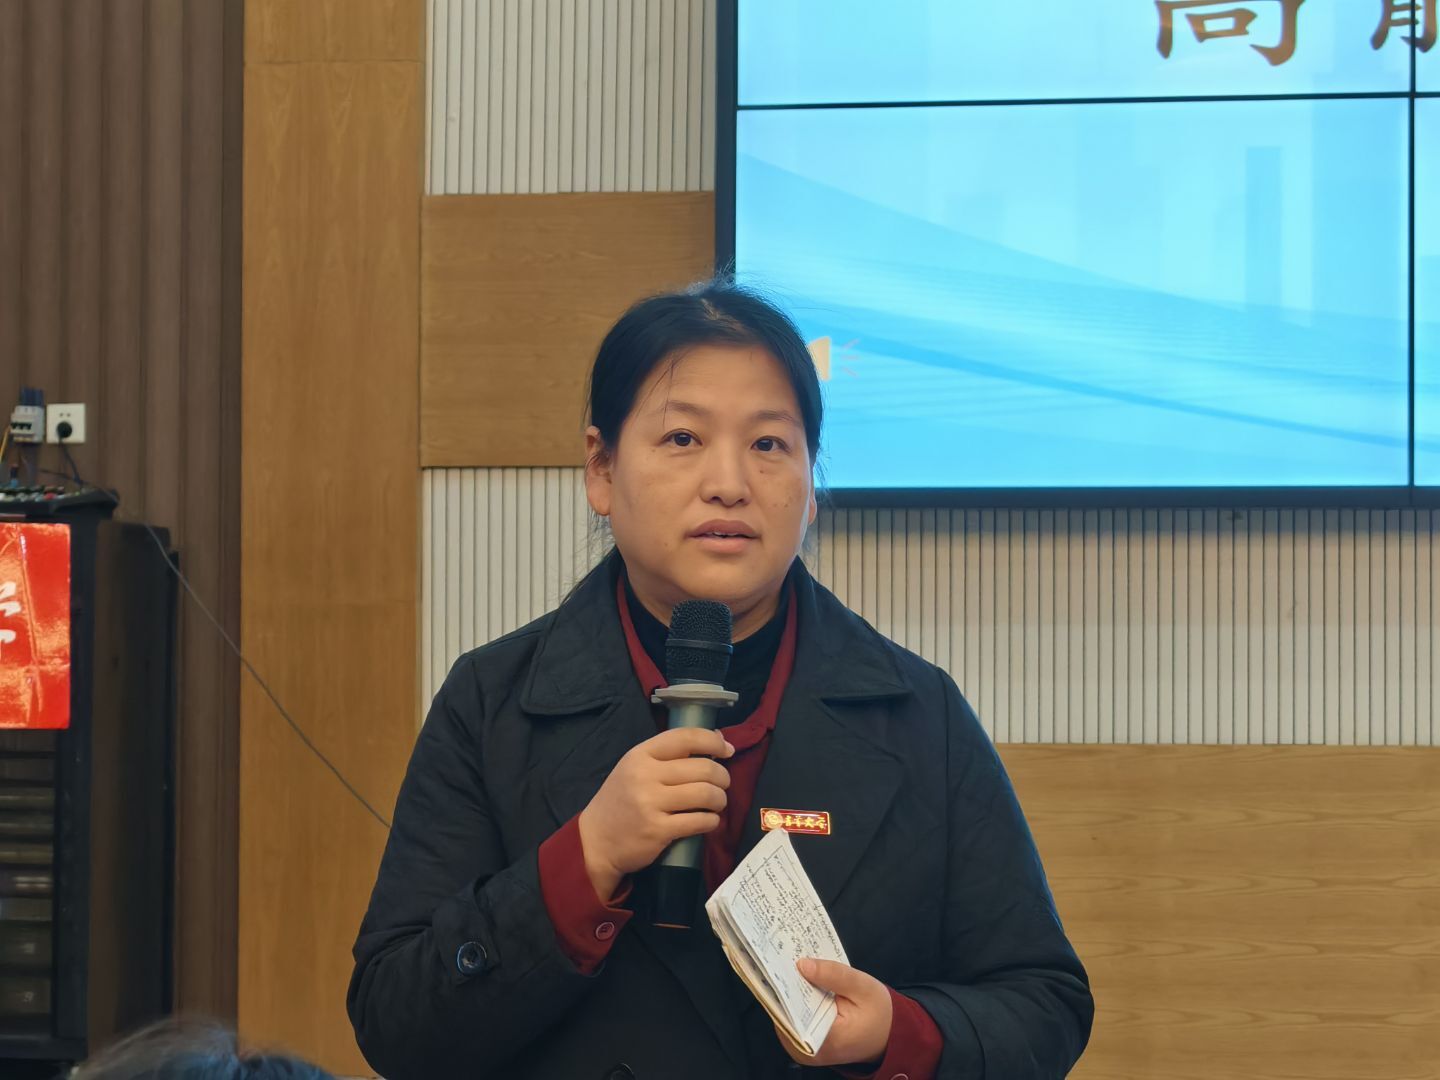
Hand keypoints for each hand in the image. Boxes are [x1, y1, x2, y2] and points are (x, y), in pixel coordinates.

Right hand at [577, 727, 733, 899]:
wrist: (595, 841)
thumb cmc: (621, 801)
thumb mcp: (636, 768)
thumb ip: (670, 754)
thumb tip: (717, 738)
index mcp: (640, 755)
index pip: (686, 737)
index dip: (713, 741)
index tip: (727, 750)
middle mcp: (645, 775)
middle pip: (703, 768)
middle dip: (722, 777)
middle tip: (723, 784)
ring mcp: (650, 804)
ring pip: (706, 794)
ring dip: (720, 800)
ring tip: (717, 803)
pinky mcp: (658, 830)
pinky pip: (700, 821)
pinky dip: (711, 821)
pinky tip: (708, 820)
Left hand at [776, 958, 893, 1068]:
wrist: (887, 1036)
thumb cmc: (879, 1015)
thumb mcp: (864, 987)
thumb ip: (835, 975)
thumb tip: (802, 965)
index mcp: (826, 1039)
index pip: (791, 1011)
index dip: (784, 986)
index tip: (780, 961)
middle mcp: (809, 1051)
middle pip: (784, 1013)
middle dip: (784, 985)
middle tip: (783, 957)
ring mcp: (804, 1051)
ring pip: (784, 1016)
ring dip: (788, 992)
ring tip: (790, 966)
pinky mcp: (804, 1045)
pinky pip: (791, 1020)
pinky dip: (794, 1001)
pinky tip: (798, 982)